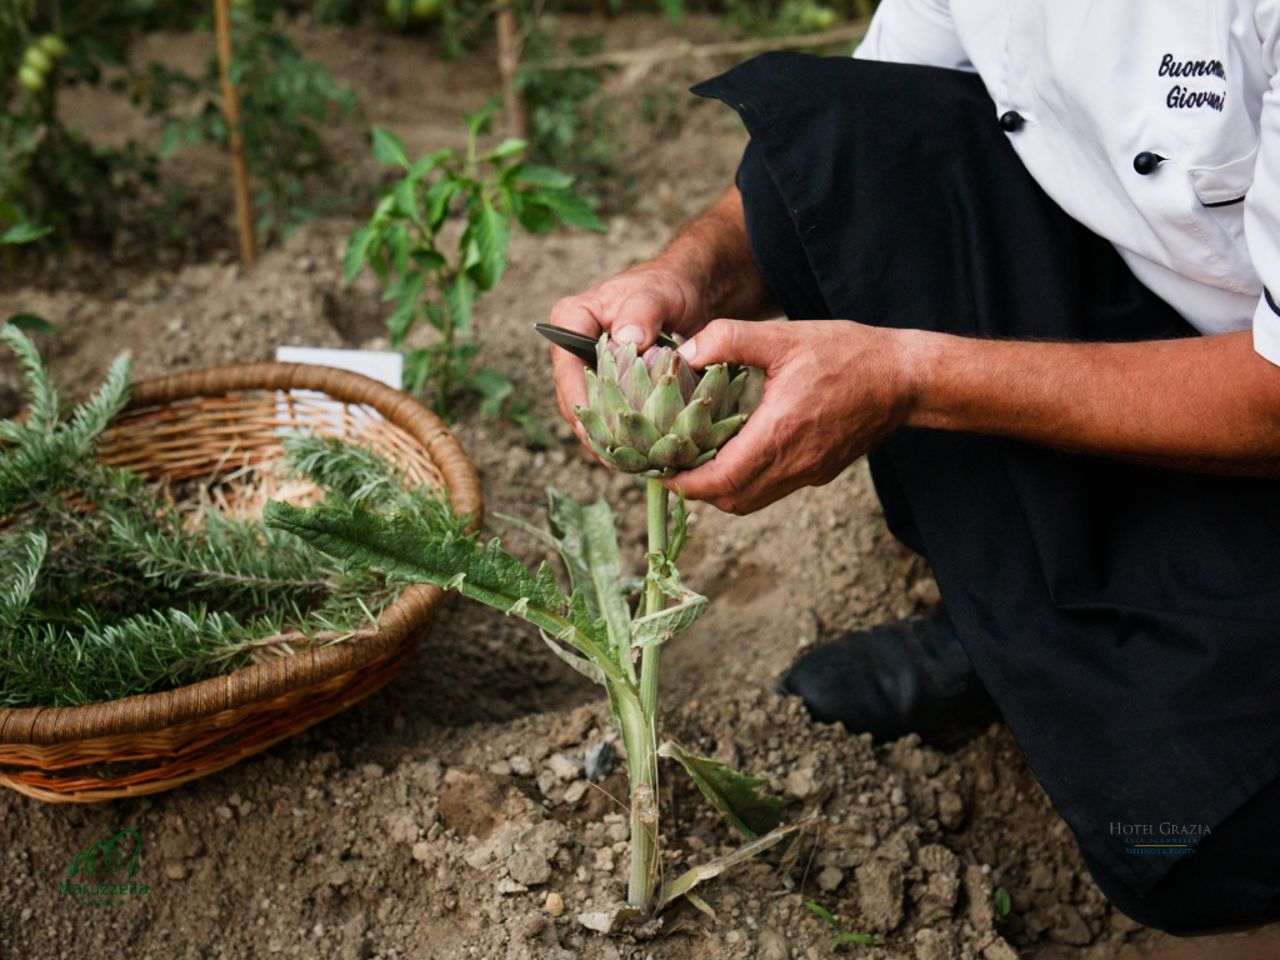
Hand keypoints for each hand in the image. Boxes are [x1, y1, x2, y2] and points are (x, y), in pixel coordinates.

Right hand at [549, 264, 705, 445]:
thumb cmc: (668, 287)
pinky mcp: (609, 386)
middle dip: (589, 430)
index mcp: (572, 320)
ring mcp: (590, 369)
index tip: (595, 429)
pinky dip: (620, 436)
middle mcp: (574, 347)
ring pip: (588, 412)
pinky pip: (608, 415)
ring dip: (603, 440)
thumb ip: (642, 311)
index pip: (566, 366)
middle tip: (610, 459)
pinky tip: (636, 458)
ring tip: (622, 466)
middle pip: (572, 397)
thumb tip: (627, 340)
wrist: (688, 293)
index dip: (578, 401)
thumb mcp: (657, 293)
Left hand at [664, 319, 916, 513]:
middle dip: (695, 489)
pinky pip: (772, 490)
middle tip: (669, 464)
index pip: (721, 480)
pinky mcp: (818, 472)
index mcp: (780, 432)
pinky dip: (744, 482)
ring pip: (750, 501)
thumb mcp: (784, 337)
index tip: (658, 468)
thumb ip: (729, 338)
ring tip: (696, 460)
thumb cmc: (847, 354)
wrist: (904, 378)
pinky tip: (734, 452)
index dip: (684, 482)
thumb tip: (685, 352)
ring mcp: (808, 472)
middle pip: (731, 500)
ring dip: (719, 489)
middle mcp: (794, 463)